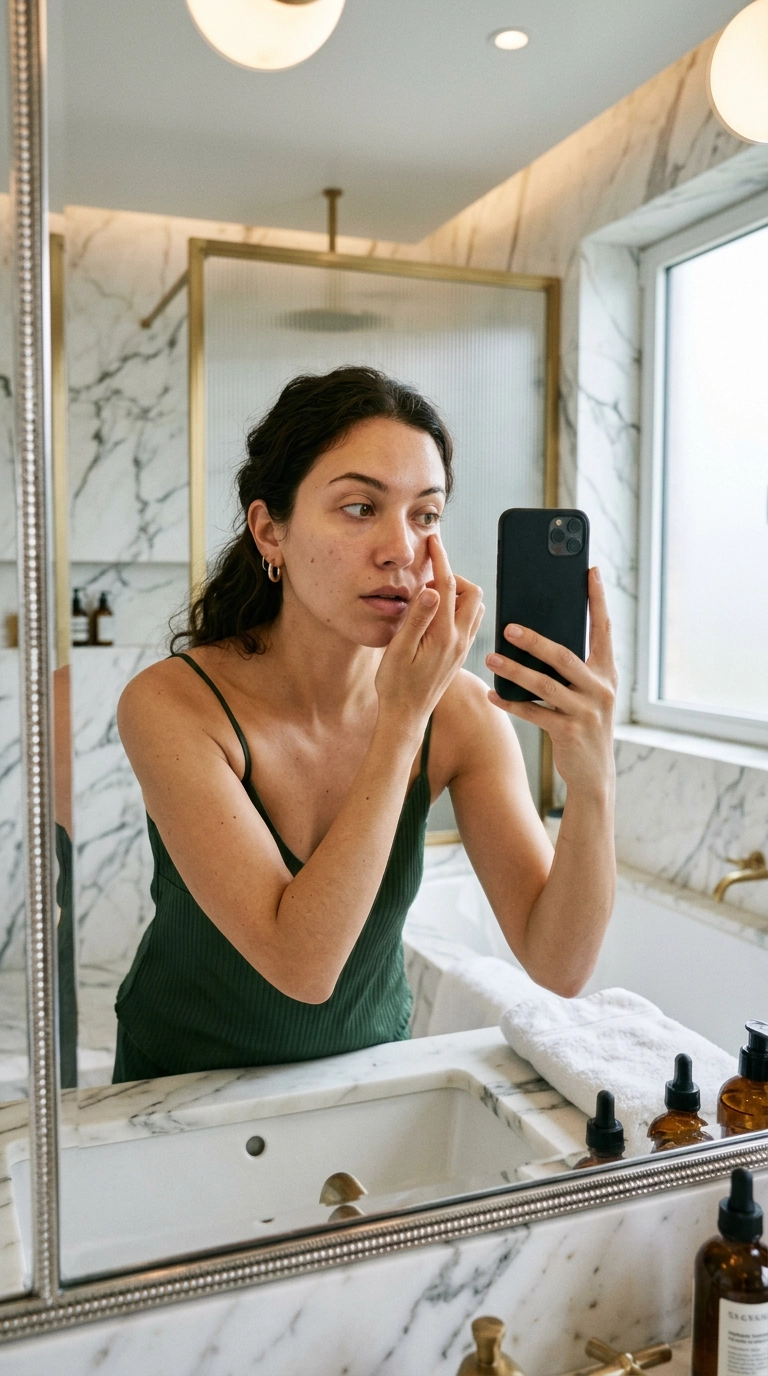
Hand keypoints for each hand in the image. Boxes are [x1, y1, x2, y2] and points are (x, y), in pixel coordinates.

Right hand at [375, 535, 483, 730]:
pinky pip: (471, 621)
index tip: (434, 541)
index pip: (447, 586)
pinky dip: (459, 608)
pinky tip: (437, 614)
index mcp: (443, 635)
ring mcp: (463, 647)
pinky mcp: (461, 653)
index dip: (441, 559)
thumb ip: (416, 619)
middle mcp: (459, 639)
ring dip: (458, 593)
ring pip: (475, 606)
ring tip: (430, 598)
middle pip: (472, 592)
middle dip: (453, 577)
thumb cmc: (395, 685)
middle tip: (426, 583)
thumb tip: (431, 591)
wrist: (407, 716)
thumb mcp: (397, 651)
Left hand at [485, 567, 616, 802]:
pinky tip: (491, 694)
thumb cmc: (583, 723)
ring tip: (491, 657)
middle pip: (564, 656)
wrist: (594, 774)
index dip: (597, 600)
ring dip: (515, 670)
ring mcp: (587, 711)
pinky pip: (534, 713)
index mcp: (607, 671)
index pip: (603, 628)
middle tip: (507, 625)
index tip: (589, 571)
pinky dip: (511, 702)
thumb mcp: (587, 691)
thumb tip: (539, 633)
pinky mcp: (570, 732)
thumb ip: (572, 665)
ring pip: (545, 685)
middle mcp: (601, 688)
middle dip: (535, 639)